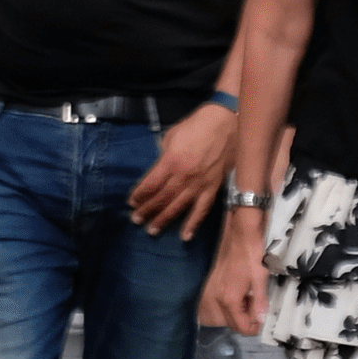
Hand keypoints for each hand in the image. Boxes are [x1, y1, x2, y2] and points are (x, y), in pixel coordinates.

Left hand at [127, 102, 237, 238]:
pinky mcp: (213, 188)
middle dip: (147, 210)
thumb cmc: (197, 125)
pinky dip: (193, 223)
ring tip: (152, 230)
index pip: (151, 184)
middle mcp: (184, 176)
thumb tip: (159, 170)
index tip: (132, 202)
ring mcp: (200, 184)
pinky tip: (185, 235)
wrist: (226, 123)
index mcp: (171, 161)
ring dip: (164, 219)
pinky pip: (202, 209)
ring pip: (179, 207)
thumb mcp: (172, 136)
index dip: (140, 195)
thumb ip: (164, 156)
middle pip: (162, 198)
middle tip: (136, 219)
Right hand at [200, 210, 271, 335]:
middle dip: (247, 321)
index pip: (241, 326)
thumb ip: (260, 303)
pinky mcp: (214, 283)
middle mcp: (218, 297)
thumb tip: (260, 320)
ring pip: (227, 314)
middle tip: (259, 309)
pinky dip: (234, 303)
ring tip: (252, 299)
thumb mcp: (260, 279)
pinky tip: (244, 292)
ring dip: (240, 312)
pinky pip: (223, 302)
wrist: (241, 234)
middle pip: (232, 323)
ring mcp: (214, 290)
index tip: (263, 319)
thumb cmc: (252, 255)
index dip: (254, 327)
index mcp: (230, 299)